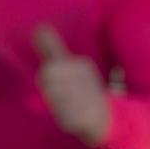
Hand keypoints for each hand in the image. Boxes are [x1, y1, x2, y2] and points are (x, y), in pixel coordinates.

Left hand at [34, 25, 110, 145]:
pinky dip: (66, 121)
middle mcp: (86, 80)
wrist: (110, 116)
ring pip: (55, 104)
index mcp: (82, 66)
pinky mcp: (87, 117)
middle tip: (66, 98)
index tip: (61, 84)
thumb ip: (53, 48)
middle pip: (48, 88)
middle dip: (52, 95)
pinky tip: (75, 118)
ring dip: (59, 109)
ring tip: (72, 107)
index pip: (47, 71)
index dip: (47, 81)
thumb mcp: (71, 65)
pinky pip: (64, 120)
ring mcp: (88, 98)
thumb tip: (39, 27)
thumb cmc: (84, 90)